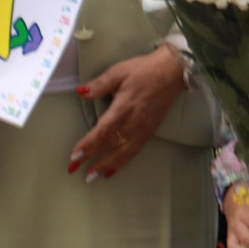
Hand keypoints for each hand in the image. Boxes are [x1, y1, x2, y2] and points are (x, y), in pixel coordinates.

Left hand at [70, 46, 186, 181]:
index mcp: (124, 106)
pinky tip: (112, 170)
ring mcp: (143, 128)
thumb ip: (99, 84)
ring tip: (92, 177)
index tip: (75, 155)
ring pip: (123, 152)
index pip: (103, 130)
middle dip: (92, 159)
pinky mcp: (150, 131)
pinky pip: (134, 151)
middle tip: (75, 170)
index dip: (89, 144)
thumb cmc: (144, 70)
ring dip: (106, 165)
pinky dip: (122, 162)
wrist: (173, 73)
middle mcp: (134, 121)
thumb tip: (80, 91)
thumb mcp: (118, 71)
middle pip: (111, 145)